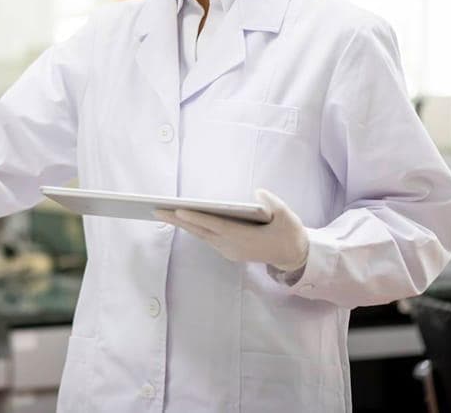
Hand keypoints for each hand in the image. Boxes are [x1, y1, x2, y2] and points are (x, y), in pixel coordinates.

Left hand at [154, 188, 309, 272]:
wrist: (294, 256)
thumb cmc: (290, 233)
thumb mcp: (287, 216)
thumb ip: (273, 203)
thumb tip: (257, 193)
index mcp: (245, 238)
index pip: (215, 226)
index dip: (196, 218)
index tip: (178, 211)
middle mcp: (232, 247)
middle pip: (200, 231)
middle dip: (177, 220)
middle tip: (155, 209)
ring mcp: (229, 251)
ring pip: (201, 235)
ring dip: (182, 224)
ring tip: (163, 211)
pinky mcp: (229, 251)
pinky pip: (207, 237)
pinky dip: (194, 227)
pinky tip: (182, 218)